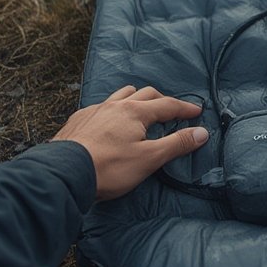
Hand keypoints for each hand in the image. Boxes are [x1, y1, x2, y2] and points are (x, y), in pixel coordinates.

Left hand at [52, 85, 207, 199]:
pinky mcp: (79, 120)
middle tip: (172, 110)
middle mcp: (116, 105)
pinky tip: (109, 120)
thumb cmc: (110, 168)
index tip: (197, 111)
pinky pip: (101, 106)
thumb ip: (177, 144)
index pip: (167, 105)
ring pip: (121, 94)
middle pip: (145, 94)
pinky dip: (113, 108)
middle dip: (162, 100)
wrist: (65, 173)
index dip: (184, 108)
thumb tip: (202, 132)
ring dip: (135, 97)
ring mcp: (95, 110)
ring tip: (141, 106)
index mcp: (135, 112)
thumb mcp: (149, 159)